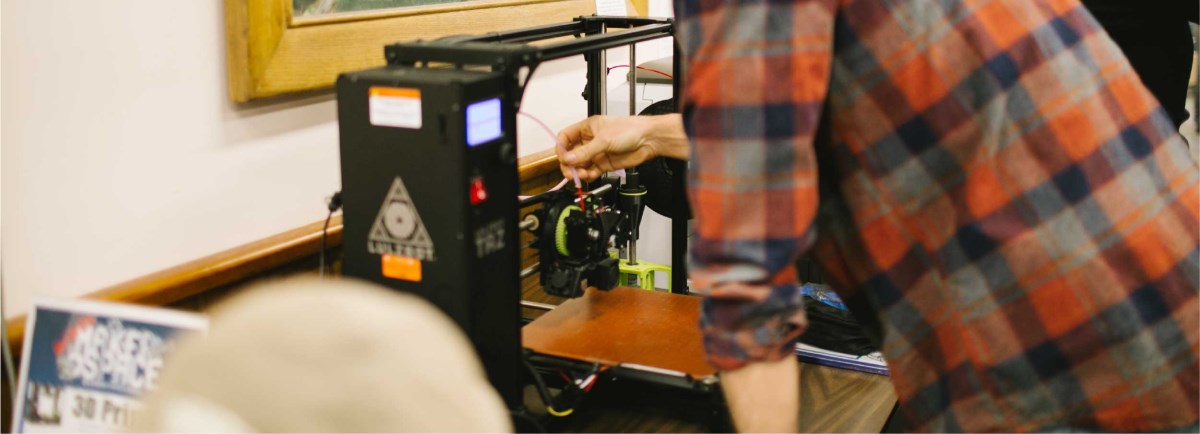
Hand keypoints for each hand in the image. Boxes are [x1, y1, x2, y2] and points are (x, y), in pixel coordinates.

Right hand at [556, 114, 687, 180]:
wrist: (648, 140)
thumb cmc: (630, 130)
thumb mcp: (604, 139)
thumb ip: (585, 151)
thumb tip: (568, 159)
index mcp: (586, 128)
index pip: (565, 137)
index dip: (561, 148)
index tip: (562, 158)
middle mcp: (589, 141)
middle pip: (570, 154)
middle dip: (569, 164)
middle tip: (571, 171)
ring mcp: (596, 153)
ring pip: (579, 165)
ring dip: (578, 172)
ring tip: (582, 175)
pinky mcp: (603, 164)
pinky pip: (590, 172)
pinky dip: (587, 176)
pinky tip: (589, 176)